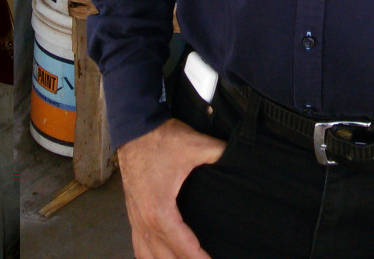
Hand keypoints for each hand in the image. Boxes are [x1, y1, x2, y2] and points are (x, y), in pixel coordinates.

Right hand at [117, 117, 226, 258]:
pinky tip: (160, 258)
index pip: (183, 247)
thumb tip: (240, 158)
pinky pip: (138, 246)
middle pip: (165, 258)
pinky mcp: (132, 213)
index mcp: (160, 211)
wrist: (134, 128)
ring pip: (147, 257)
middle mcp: (145, 221)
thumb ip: (220, 153)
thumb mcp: (195, 144)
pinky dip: (149, 257)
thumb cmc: (162, 139)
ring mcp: (136, 219)